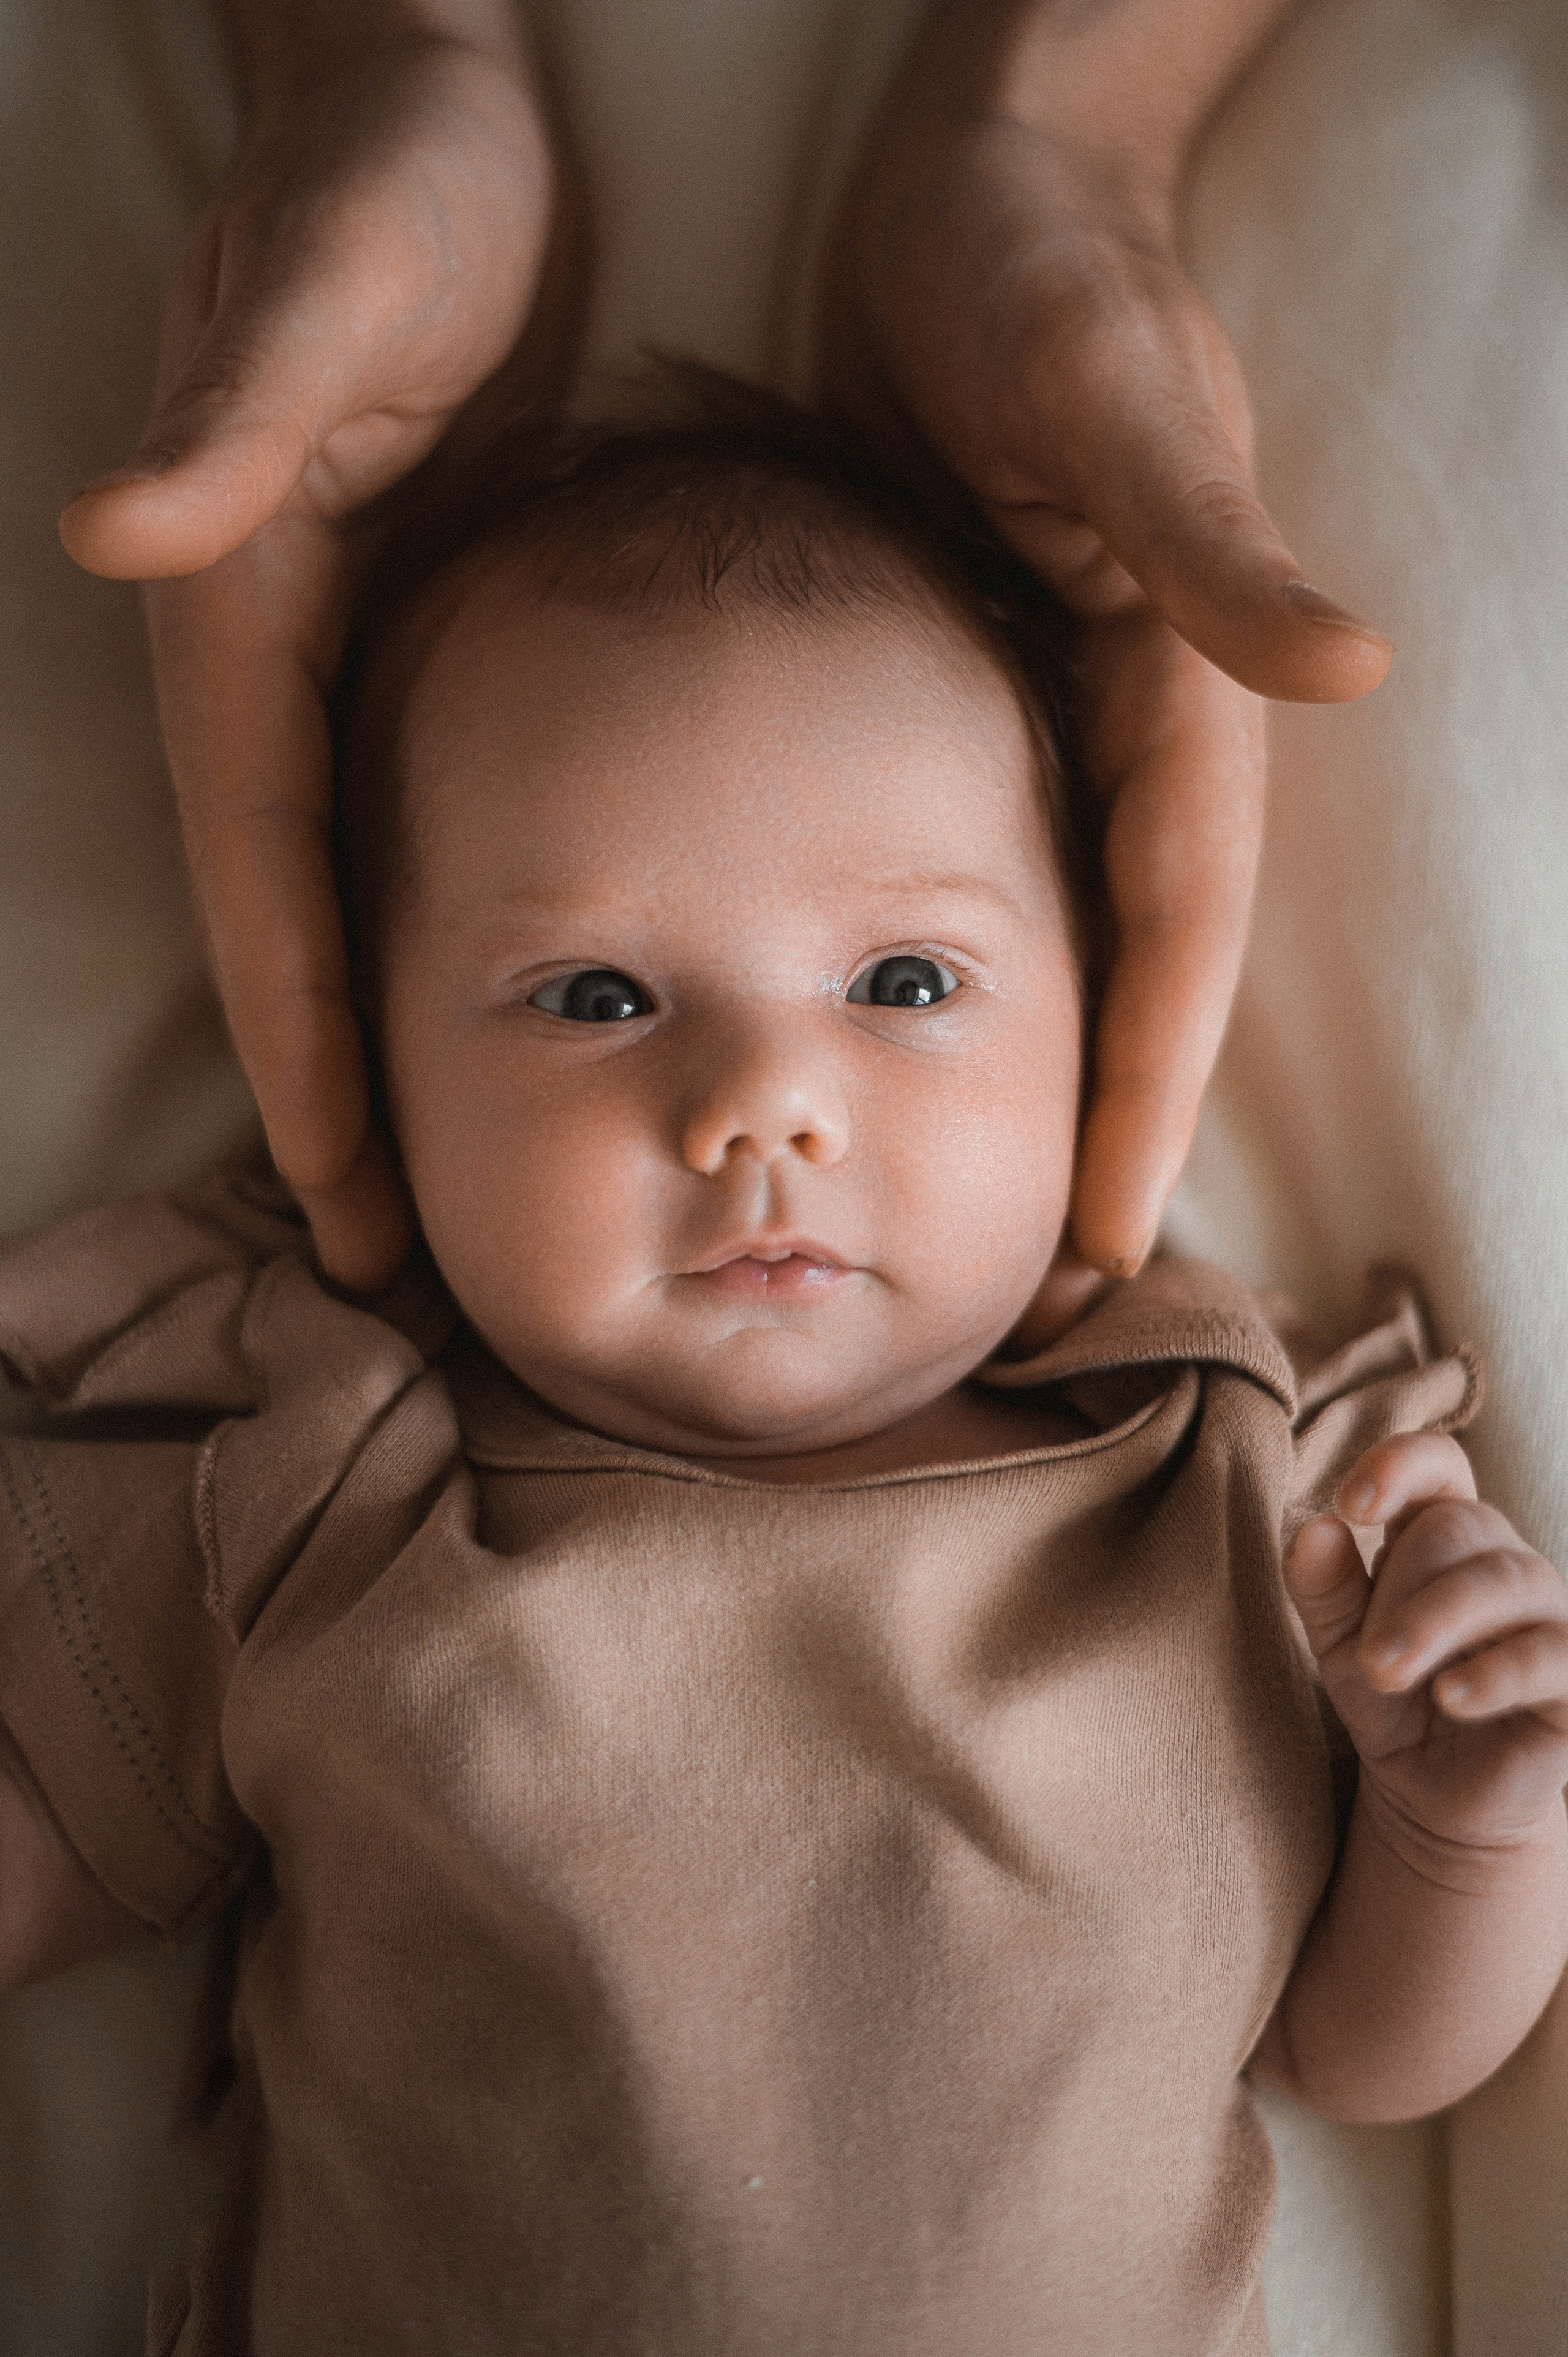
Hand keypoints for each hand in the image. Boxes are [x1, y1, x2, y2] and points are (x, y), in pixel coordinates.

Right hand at [58, 16, 570, 1285]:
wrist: (429, 98)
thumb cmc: (391, 177)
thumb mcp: (323, 276)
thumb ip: (238, 406)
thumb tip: (122, 530)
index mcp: (250, 617)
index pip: (267, 874)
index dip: (298, 1037)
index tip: (340, 1183)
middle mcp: (282, 655)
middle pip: (300, 922)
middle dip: (335, 1091)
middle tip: (388, 1255)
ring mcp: (345, 650)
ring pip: (353, 892)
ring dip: (381, 1039)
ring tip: (428, 1183)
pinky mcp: (413, 624)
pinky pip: (412, 818)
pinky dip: (438, 929)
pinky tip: (493, 1010)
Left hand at [824, 12, 1391, 1292]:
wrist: (975, 184)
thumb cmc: (1033, 267)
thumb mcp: (1108, 391)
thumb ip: (1211, 542)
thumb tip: (1350, 671)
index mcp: (1180, 687)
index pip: (1173, 934)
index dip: (1146, 1093)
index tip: (1108, 1241)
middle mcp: (1132, 721)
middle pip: (1129, 976)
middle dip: (1097, 1136)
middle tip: (1039, 1297)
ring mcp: (1059, 711)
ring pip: (1059, 940)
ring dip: (1032, 1079)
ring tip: (980, 1223)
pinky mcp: (986, 685)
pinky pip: (982, 865)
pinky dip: (959, 973)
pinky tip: (907, 1055)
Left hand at [1288, 1434, 1567, 1856]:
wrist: (1434, 1793)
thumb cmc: (1392, 1699)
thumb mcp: (1338, 1644)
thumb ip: (1322, 1587)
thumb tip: (1313, 1527)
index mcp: (1442, 1537)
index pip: (1440, 1464)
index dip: (1400, 1464)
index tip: (1350, 1505)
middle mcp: (1502, 1561)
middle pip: (1461, 1527)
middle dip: (1402, 1588)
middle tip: (1366, 1659)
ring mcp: (1547, 1616)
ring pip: (1507, 1581)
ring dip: (1437, 1623)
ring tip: (1385, 1672)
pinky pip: (1549, 1655)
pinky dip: (1496, 1672)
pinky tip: (1451, 1698)